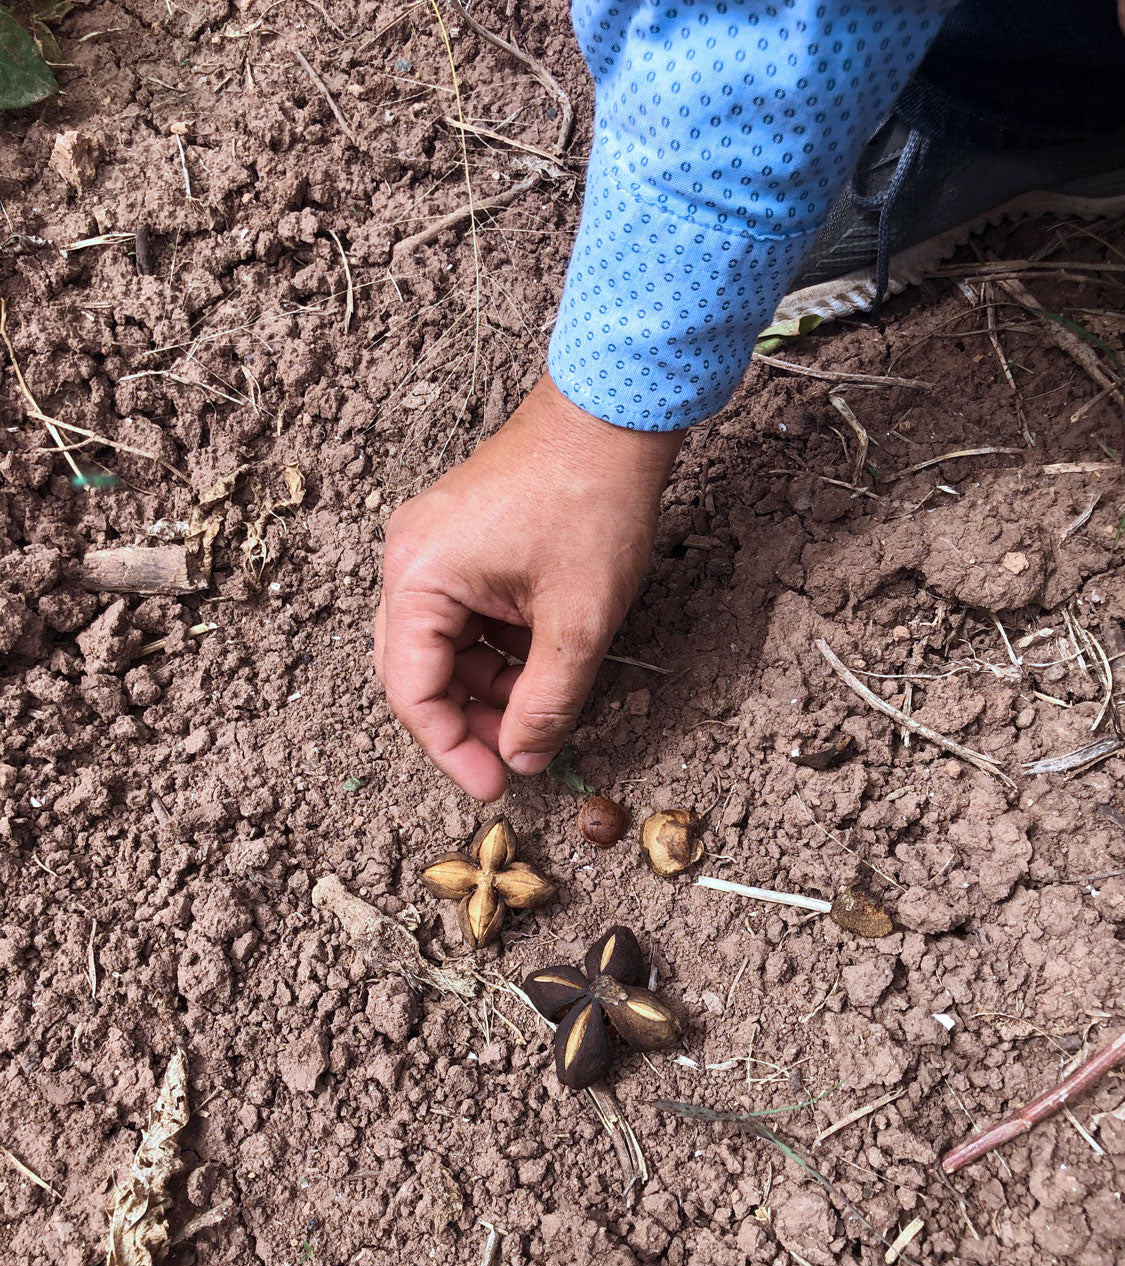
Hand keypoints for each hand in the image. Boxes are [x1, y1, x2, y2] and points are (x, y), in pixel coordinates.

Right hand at [374, 374, 683, 799]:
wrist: (613, 414)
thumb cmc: (592, 502)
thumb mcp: (578, 623)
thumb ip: (546, 703)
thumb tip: (523, 757)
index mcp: (419, 576)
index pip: (412, 690)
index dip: (451, 748)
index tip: (494, 786)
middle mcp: (408, 560)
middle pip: (415, 670)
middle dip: (464, 721)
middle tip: (511, 758)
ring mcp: (430, 547)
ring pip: (441, 646)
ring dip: (484, 687)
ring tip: (535, 714)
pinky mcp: (458, 541)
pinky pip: (461, 616)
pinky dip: (494, 651)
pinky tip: (535, 668)